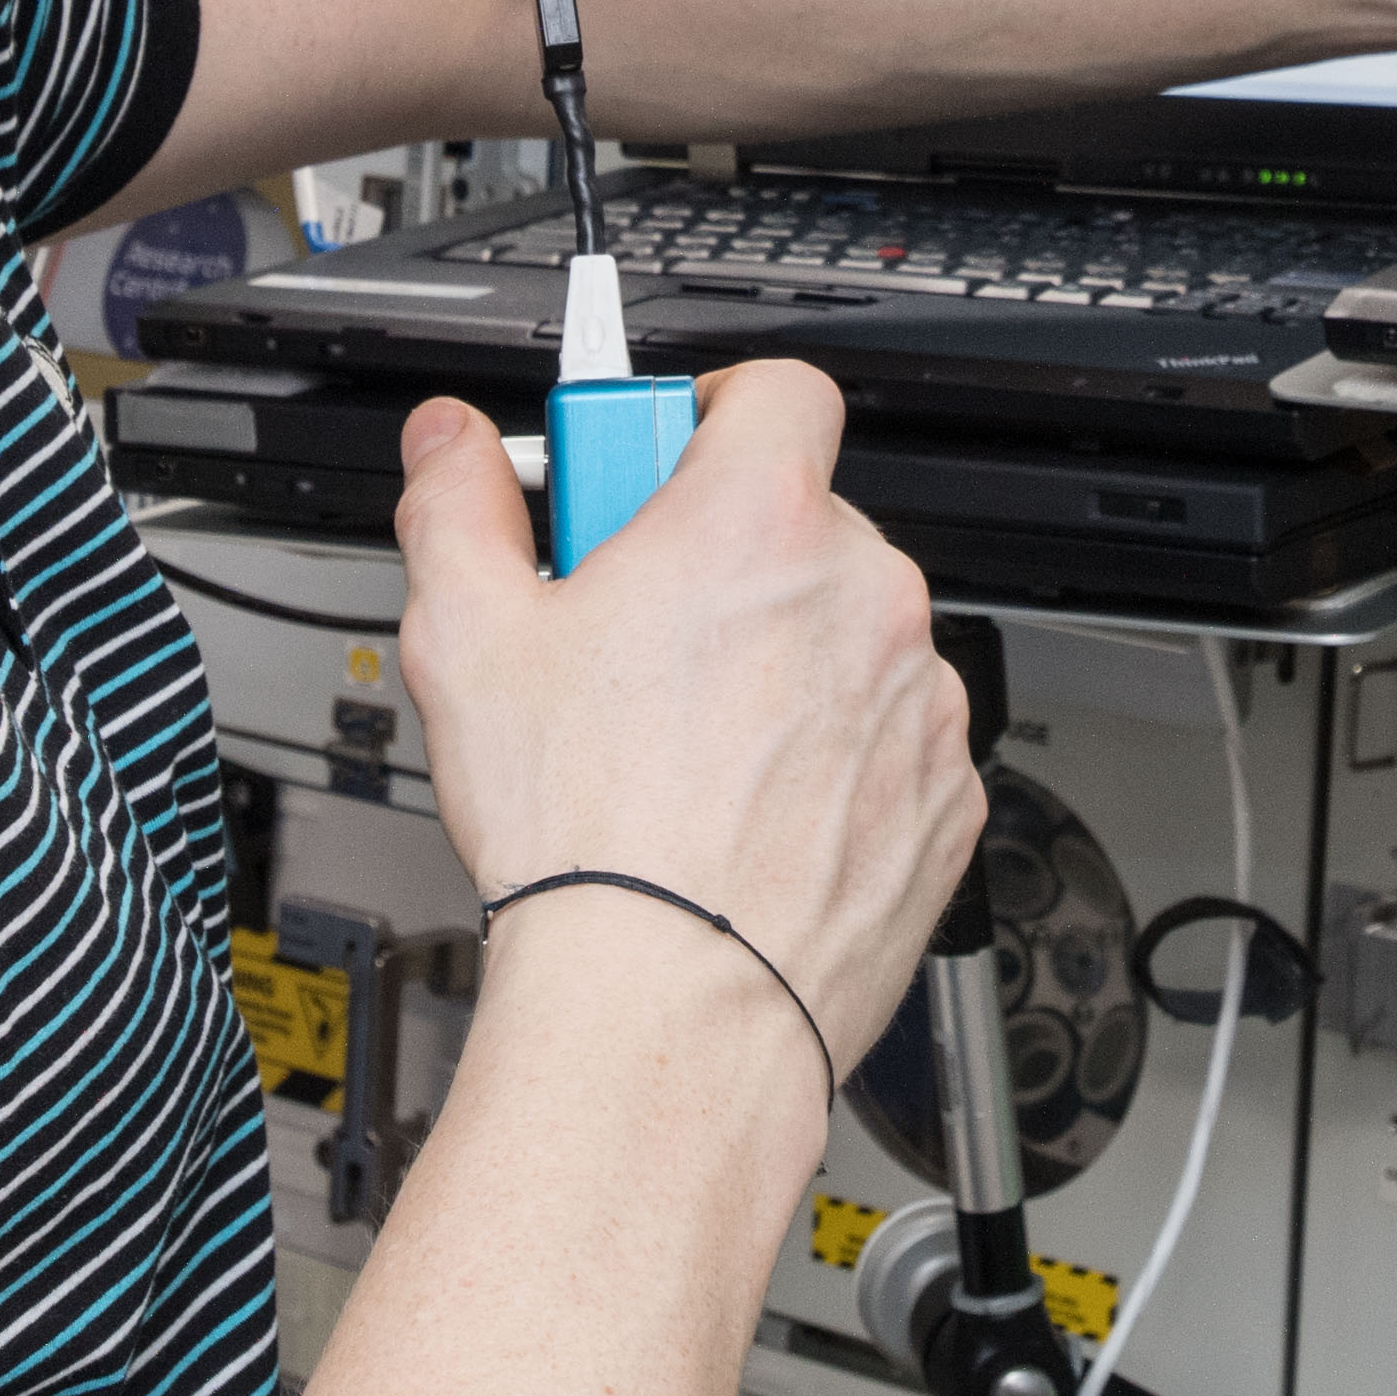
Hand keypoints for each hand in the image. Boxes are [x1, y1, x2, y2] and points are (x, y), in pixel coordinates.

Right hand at [389, 361, 979, 1093]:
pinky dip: (837, 759)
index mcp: (756, 523)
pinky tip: (749, 812)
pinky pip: (893, 740)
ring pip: (851, 636)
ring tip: (689, 746)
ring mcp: (917, 698)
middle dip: (728, 558)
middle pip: (803, 523)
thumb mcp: (466, 640)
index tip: (664, 459)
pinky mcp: (945, 795)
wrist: (674, 1006)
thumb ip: (458, 506)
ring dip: (788, 661)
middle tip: (639, 631)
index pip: (778, 389)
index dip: (714, 411)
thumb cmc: (588, 837)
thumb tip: (451, 446)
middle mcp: (863, 593)